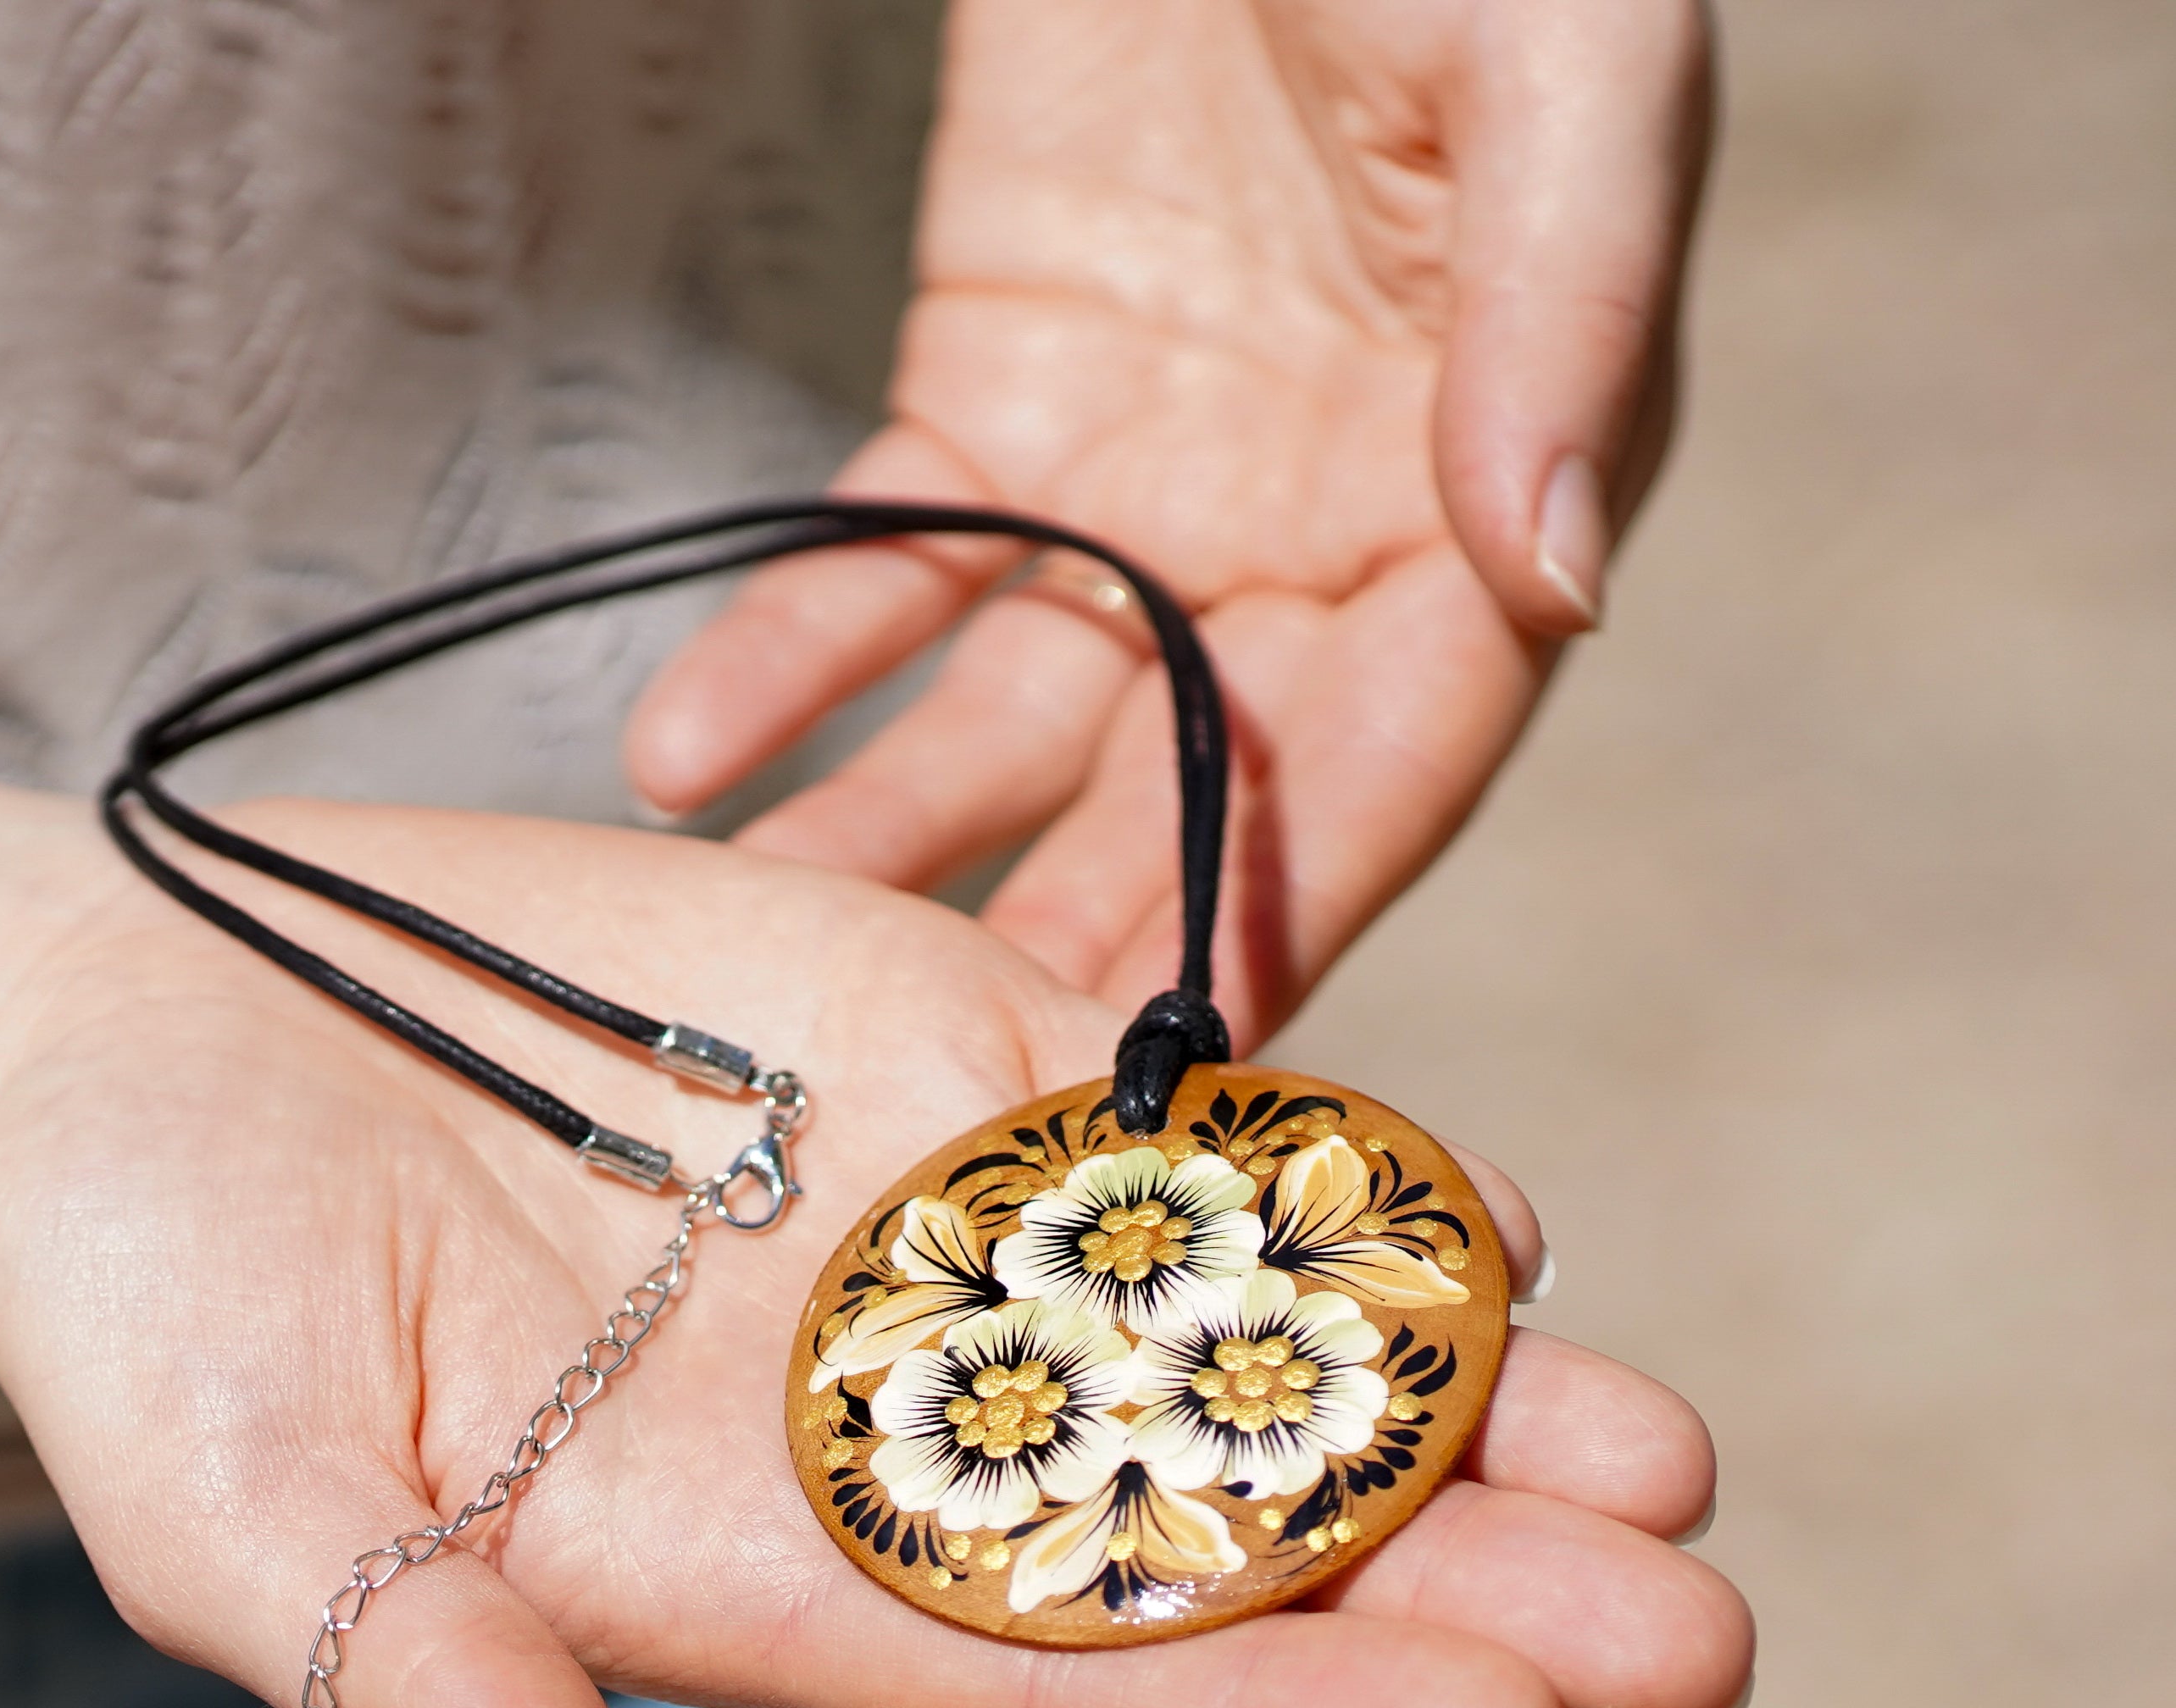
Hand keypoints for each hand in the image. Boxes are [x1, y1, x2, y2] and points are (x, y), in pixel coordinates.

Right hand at [0, 790, 1746, 1707]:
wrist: (154, 1034)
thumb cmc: (154, 1280)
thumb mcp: (253, 1497)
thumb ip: (434, 1691)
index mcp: (745, 1558)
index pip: (1046, 1663)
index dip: (1265, 1699)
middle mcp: (874, 1410)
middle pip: (1194, 1514)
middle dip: (1437, 1569)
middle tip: (1686, 1626)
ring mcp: (918, 1221)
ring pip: (1224, 1320)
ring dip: (1438, 1379)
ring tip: (1653, 1443)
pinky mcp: (919, 1048)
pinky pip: (1158, 1119)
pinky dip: (1318, 1166)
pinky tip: (1488, 1216)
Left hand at [625, 0, 1712, 1040]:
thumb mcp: (1555, 72)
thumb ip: (1562, 318)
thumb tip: (1554, 581)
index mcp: (1481, 492)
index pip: (1400, 751)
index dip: (1297, 900)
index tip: (1187, 1049)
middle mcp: (1315, 534)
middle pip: (1190, 782)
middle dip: (1069, 920)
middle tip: (950, 1066)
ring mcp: (1145, 489)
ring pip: (1013, 713)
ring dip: (889, 829)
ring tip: (768, 939)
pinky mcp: (995, 403)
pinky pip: (888, 562)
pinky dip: (790, 655)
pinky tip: (686, 749)